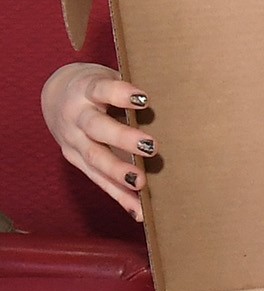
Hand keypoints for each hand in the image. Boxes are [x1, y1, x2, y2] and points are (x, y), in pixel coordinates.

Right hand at [42, 62, 148, 218]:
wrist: (57, 97)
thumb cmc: (98, 88)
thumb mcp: (108, 79)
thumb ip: (131, 91)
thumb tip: (180, 102)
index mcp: (87, 89)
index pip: (102, 89)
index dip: (120, 93)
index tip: (143, 99)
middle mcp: (76, 115)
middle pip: (96, 127)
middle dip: (122, 138)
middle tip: (151, 146)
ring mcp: (73, 139)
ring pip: (94, 157)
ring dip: (118, 172)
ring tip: (141, 183)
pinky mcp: (74, 159)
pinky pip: (97, 180)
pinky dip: (119, 196)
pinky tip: (138, 211)